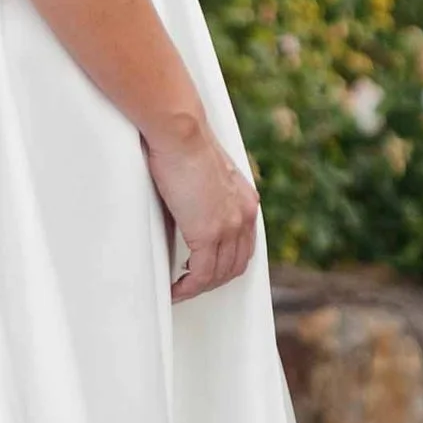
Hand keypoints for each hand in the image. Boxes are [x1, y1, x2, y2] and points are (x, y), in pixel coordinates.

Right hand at [145, 110, 259, 299]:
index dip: (225, 263)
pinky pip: (200, 275)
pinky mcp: (207, 234)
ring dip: (198, 287)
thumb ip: (208, 193)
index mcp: (246, 201)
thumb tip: (191, 206)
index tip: (206, 269)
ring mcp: (228, 227)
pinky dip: (188, 288)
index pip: (244, 246)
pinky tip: (176, 289)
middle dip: (213, 280)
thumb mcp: (207, 173)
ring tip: (180, 289)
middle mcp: (243, 216)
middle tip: (190, 284)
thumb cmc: (185, 143)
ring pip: (218, 275)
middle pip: (234, 265)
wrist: (181, 133)